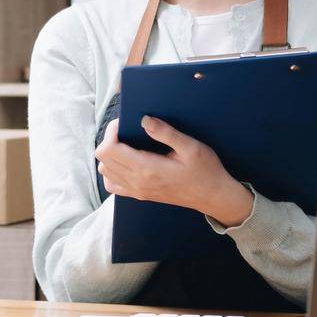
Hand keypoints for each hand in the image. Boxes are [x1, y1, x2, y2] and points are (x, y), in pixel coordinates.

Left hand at [95, 116, 254, 226]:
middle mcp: (137, 182)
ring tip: (126, 143)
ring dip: (109, 155)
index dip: (111, 132)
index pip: (109, 150)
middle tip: (126, 129)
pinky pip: (113, 185)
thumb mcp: (191, 147)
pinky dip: (112, 171)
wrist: (213, 196)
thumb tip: (144, 120)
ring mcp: (137, 191)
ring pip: (105, 171)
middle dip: (109, 139)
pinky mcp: (140, 195)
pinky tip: (126, 161)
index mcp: (147, 168)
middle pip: (103, 159)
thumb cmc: (205, 170)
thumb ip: (166, 133)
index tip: (124, 123)